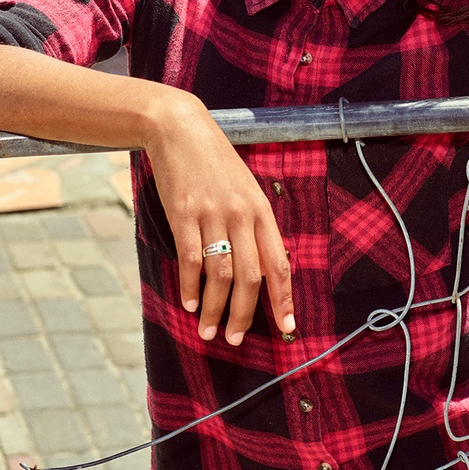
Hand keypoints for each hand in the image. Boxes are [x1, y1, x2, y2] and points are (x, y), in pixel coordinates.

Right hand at [143, 92, 294, 345]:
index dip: (284, 298)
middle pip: (250, 277)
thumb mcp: (245, 189)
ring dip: (215, 309)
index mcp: (261, 210)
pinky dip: (190, 286)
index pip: (278, 262)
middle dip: (245, 315)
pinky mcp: (182, 214)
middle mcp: (241, 214)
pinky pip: (190, 260)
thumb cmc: (215, 163)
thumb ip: (254, 226)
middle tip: (236, 340)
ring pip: (220, 275)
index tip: (287, 327)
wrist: (181, 129)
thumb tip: (261, 269)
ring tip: (208, 330)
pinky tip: (189, 302)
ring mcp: (211, 214)